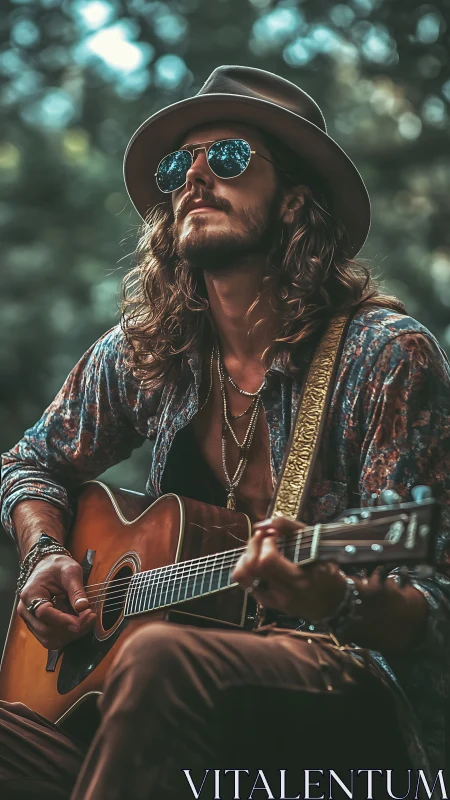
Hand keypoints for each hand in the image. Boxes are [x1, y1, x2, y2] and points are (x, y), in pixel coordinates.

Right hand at [17, 553, 95, 649]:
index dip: (63, 621)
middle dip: (70, 629)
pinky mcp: (38, 625)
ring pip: (49, 638)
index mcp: (30, 594)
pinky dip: (67, 633)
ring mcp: (31, 620)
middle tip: (91, 617)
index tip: (80, 622)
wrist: (48, 565)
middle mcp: (26, 610)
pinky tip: (80, 622)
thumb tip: (83, 607)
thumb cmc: (58, 566)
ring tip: (87, 619)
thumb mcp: (71, 571)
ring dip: (70, 634)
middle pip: (46, 631)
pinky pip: (52, 637)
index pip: (44, 613)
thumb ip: (76, 590)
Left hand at [232, 516, 346, 620]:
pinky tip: (256, 561)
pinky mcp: (266, 603)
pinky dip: (245, 568)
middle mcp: (285, 594)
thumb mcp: (316, 545)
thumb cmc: (326, 569)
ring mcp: (273, 601)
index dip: (266, 542)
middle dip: (253, 545)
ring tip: (256, 549)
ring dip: (245, 556)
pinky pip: (245, 584)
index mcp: (300, 580)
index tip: (274, 536)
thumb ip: (289, 527)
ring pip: (243, 576)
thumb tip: (263, 524)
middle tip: (262, 538)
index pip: (268, 560)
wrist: (331, 603)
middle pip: (252, 566)